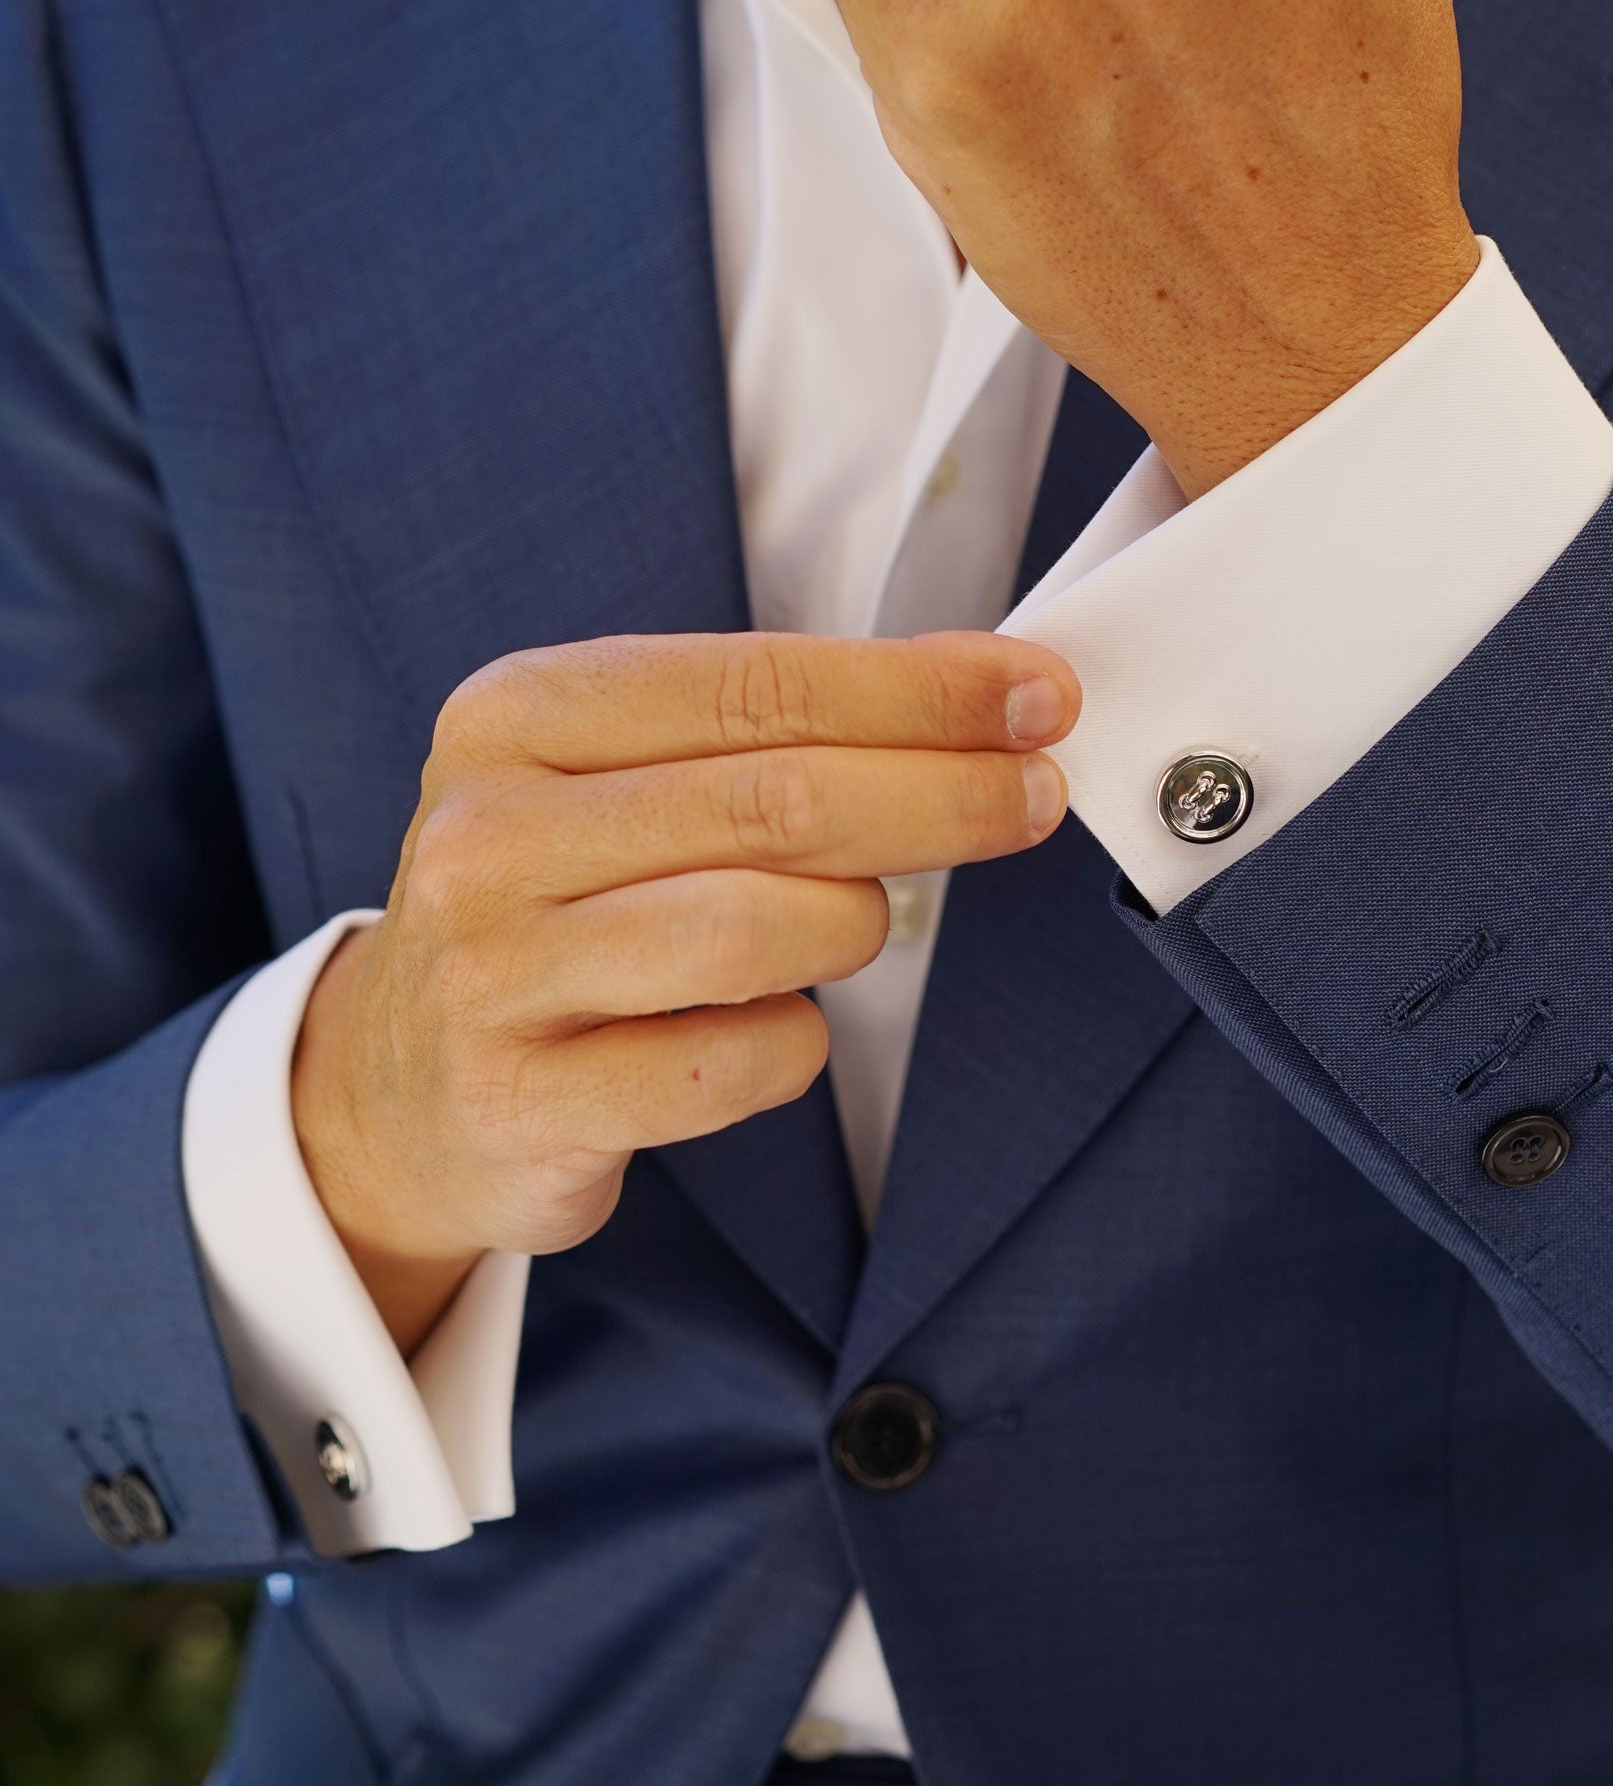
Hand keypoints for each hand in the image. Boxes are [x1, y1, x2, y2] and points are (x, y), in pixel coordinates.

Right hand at [292, 631, 1075, 1350]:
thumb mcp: (617, 778)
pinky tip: (771, 1026)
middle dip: (941, 792)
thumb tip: (986, 691)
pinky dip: (793, 1042)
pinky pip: (736, 1062)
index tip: (1038, 694)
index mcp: (517, 716)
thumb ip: (771, 731)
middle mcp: (489, 834)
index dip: (918, 689)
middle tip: (1034, 794)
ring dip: (854, 925)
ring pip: (761, 931)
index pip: (757, 683)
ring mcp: (496, 974)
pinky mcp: (526, 1102)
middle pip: (778, 801)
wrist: (401, 1085)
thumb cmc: (557, 905)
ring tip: (853, 924)